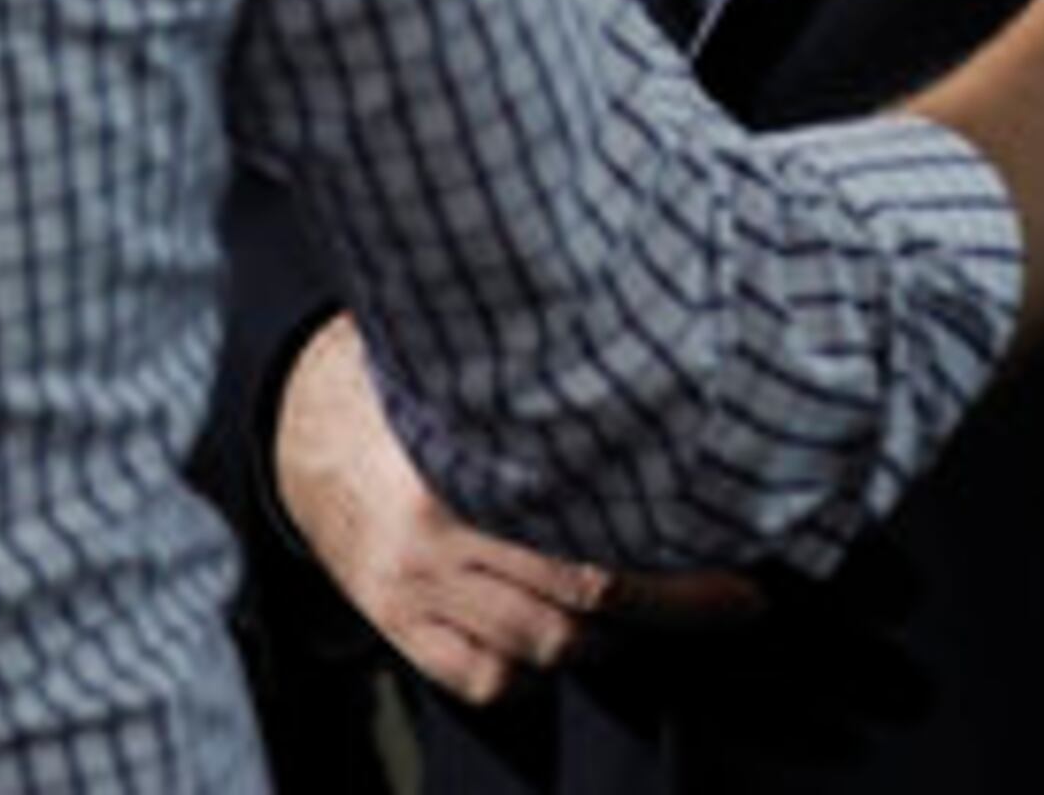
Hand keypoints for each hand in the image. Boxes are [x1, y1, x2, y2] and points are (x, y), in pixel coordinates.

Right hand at [273, 315, 763, 705]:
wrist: (300, 415)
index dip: (678, 561)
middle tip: (733, 598)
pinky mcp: (392, 619)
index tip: (743, 566)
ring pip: (541, 644)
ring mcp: (414, 585)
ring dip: (608, 637)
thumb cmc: (412, 375)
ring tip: (650, 609)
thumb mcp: (477, 366)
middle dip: (670, 604)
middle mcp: (439, 529)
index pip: (594, 528)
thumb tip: (663, 369)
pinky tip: (564, 639)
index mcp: (468, 453)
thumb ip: (555, 383)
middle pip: (582, 592)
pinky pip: (480, 678)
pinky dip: (531, 674)